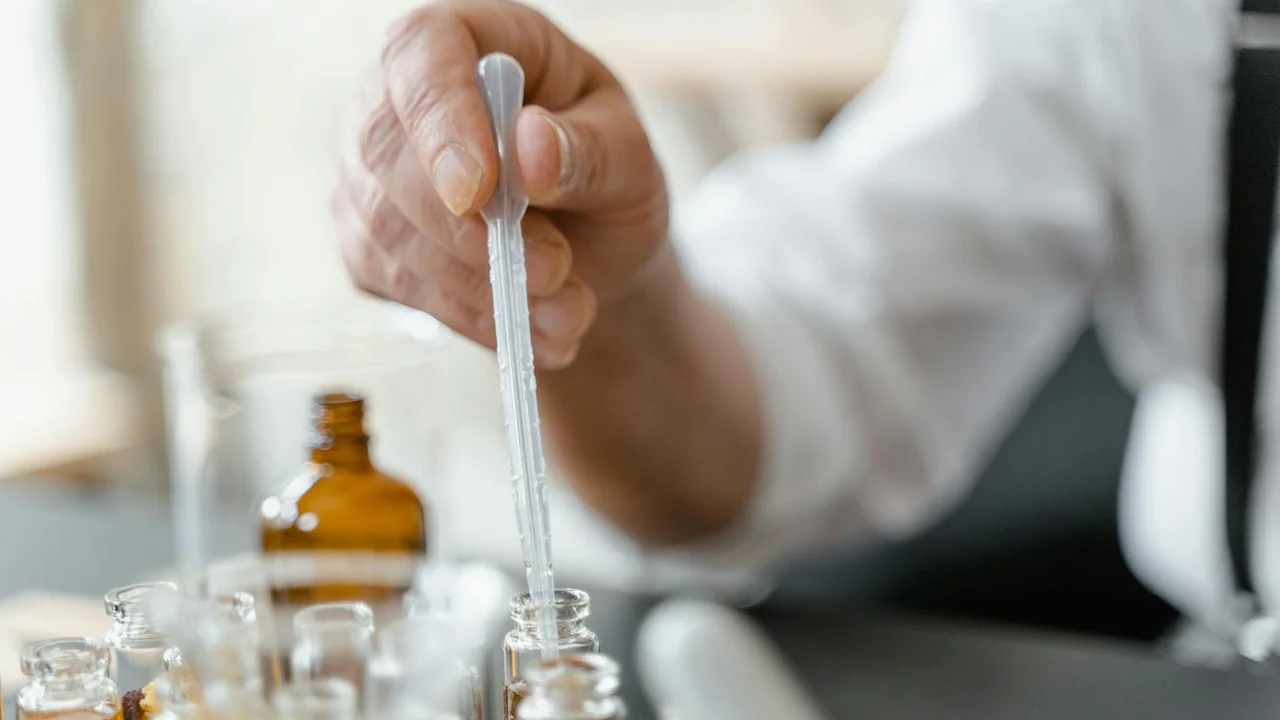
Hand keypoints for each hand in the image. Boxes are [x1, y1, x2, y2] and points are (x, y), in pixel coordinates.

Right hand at [333, 0, 669, 368]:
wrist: (593, 245)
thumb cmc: (608, 172)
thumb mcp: (629, 157)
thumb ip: (588, 151)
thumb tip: (531, 147)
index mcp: (470, 40)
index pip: (421, 53)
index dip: (441, 119)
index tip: (479, 192)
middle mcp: (398, 97)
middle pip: (386, 152)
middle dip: (470, 230)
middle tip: (555, 270)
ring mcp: (370, 174)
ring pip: (388, 233)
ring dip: (481, 287)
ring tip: (567, 313)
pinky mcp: (369, 244)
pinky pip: (401, 287)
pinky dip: (472, 318)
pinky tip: (533, 331)